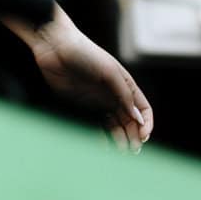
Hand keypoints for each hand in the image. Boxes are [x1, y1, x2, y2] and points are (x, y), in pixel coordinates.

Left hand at [30, 19, 152, 151]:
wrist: (54, 47)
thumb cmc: (84, 53)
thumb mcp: (109, 71)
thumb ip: (123, 94)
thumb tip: (137, 118)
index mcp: (125, 84)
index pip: (142, 108)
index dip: (146, 123)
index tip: (143, 136)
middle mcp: (114, 94)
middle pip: (130, 120)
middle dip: (133, 136)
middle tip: (132, 151)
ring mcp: (99, 100)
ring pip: (115, 125)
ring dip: (120, 138)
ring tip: (120, 151)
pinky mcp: (83, 105)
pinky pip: (97, 124)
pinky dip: (103, 135)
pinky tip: (104, 145)